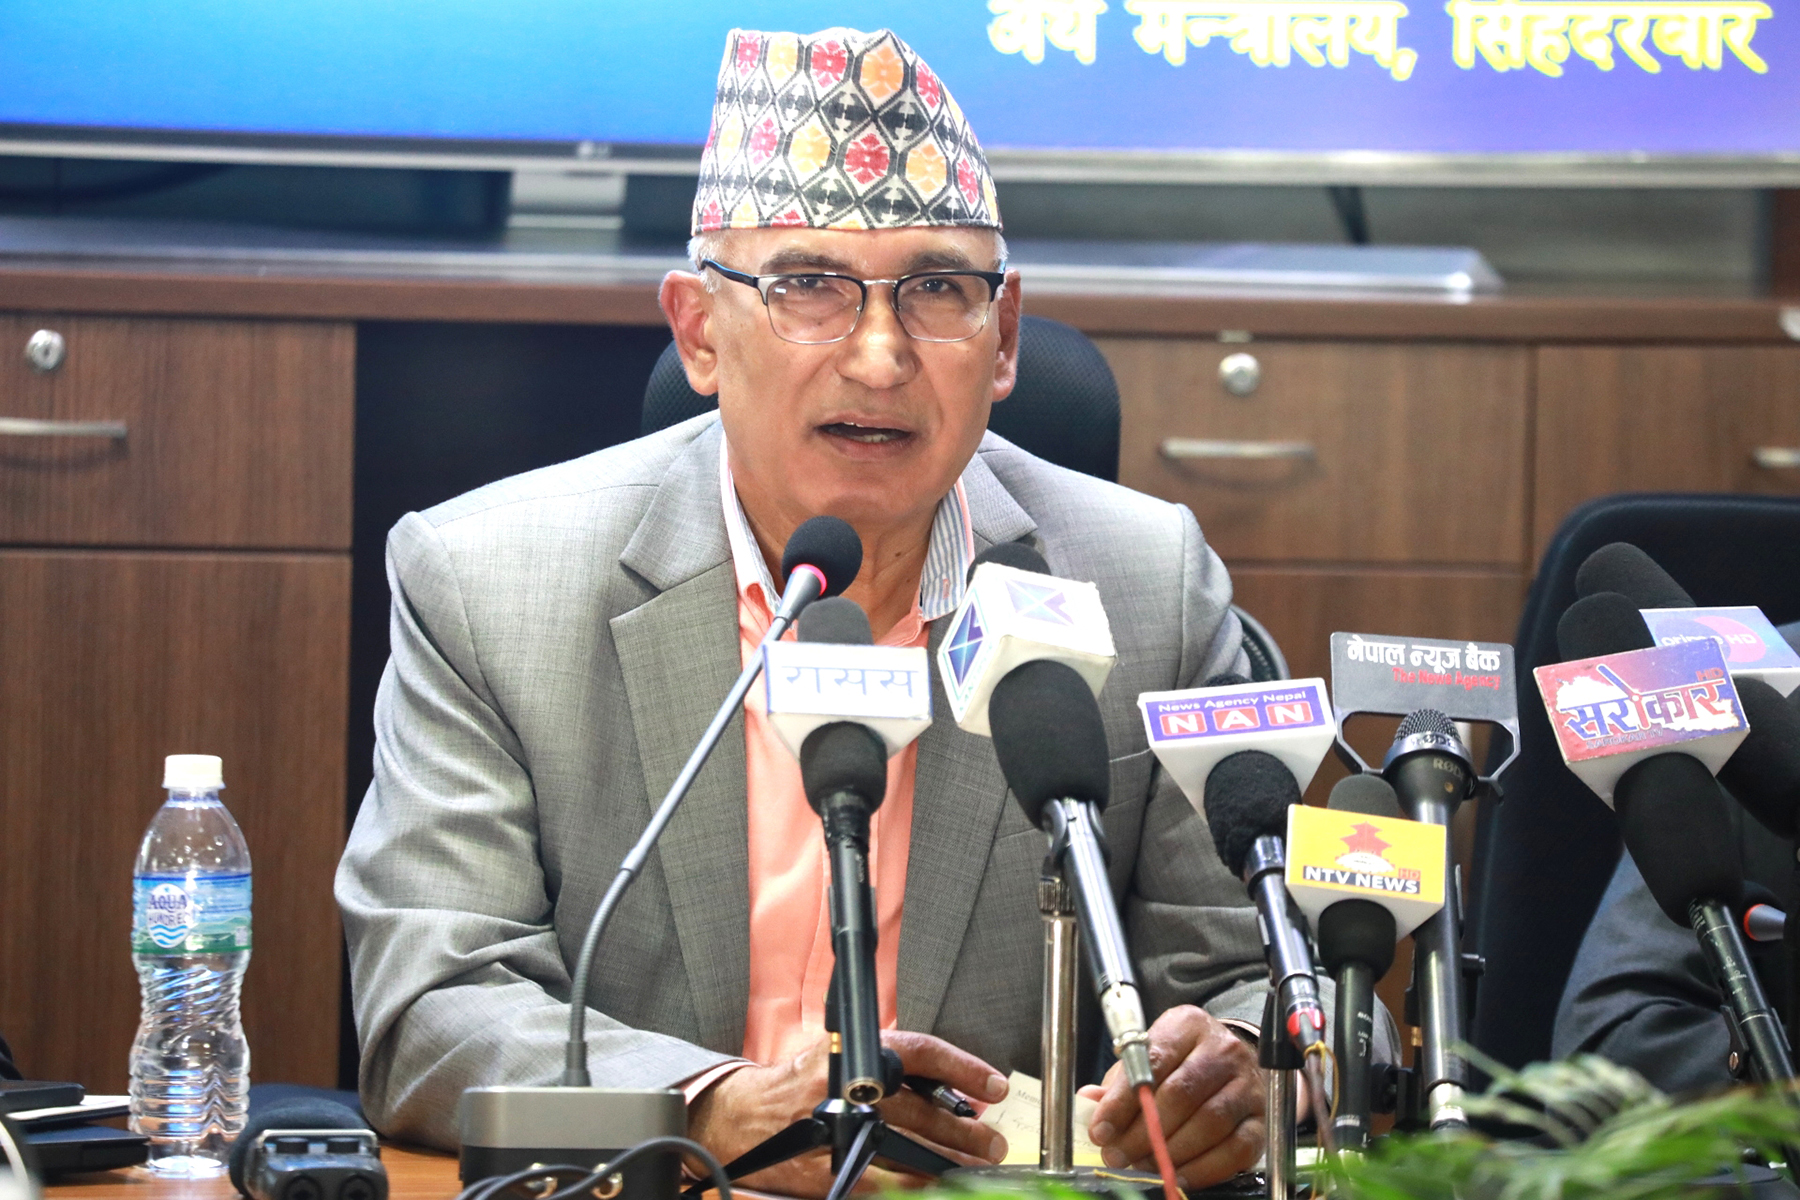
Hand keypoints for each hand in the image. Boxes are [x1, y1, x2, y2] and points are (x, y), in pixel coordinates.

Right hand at [687, 1030, 1010, 1196]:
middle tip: (993, 1143)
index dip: (964, 1068)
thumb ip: (892, 1070)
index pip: (921, 1052)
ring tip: (975, 1168)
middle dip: (966, 1131)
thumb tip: (952, 1094)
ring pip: (911, 1149)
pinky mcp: (829, 1170)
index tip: (994, 1086)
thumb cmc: (801, 1087)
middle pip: (923, 1110)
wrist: (744, 1117)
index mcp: (855, 1053)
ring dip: (950, 1162)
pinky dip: (916, 1186)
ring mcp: (839, 1131)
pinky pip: (885, 1182)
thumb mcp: (842, 1057)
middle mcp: (849, 1088)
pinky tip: (935, 1186)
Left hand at [1081, 1005, 1263, 1189]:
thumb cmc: (1178, 1064)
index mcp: (1187, 1026)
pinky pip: (1236, 1149)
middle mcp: (1223, 1050)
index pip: (1153, 1062)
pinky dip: (1204, 1168)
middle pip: (1182, 1094)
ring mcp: (1248, 1085)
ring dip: (1171, 1152)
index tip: (1101, 1130)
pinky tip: (1178, 1175)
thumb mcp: (1144, 1061)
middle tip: (1118, 1155)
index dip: (1123, 1100)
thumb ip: (1118, 1082)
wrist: (1229, 1066)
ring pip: (1209, 1122)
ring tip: (1143, 1166)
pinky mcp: (1261, 1120)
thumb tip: (1088, 1101)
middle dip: (1144, 1132)